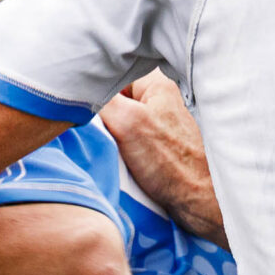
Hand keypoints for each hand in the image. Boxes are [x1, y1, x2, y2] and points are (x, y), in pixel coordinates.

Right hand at [99, 71, 223, 247]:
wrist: (197, 201)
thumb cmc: (170, 163)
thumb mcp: (127, 122)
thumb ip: (101, 98)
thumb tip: (77, 85)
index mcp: (156, 83)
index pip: (111, 73)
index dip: (95, 89)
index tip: (88, 109)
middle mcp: (158, 99)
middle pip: (113, 97)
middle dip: (100, 114)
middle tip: (100, 131)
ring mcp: (158, 122)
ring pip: (118, 120)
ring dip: (109, 135)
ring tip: (112, 148)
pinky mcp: (157, 145)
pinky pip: (127, 139)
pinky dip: (119, 149)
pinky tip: (120, 160)